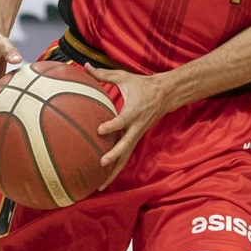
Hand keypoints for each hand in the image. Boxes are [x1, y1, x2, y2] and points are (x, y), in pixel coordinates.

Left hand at [91, 67, 171, 186]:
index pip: (122, 121)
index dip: (111, 126)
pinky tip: (105, 178)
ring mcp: (137, 135)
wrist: (166, 94)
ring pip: (126, 157)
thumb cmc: (142, 85)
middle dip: (114, 155)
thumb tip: (84, 66)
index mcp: (133, 111)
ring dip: (114, 171)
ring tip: (100, 185)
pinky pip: (126, 156)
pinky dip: (116, 168)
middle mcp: (136, 127)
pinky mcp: (136, 139)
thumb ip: (103, 74)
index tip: (99, 130)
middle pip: (126, 145)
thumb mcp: (124, 77)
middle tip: (101, 162)